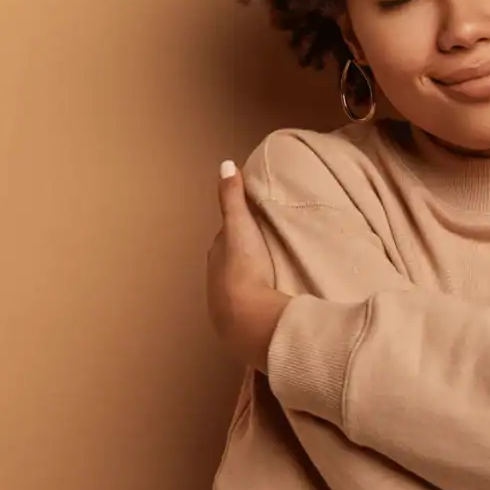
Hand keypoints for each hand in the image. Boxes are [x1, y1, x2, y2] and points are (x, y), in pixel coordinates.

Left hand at [206, 160, 289, 371]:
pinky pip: (251, 308)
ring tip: (272, 273)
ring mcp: (228, 305)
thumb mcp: (240, 226)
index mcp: (216, 256)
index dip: (237, 228)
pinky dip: (258, 302)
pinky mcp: (243, 325)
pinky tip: (271, 302)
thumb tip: (226, 164)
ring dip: (252, 280)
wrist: (247, 319)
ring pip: (240, 286)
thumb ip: (233, 198)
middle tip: (267, 247)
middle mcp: (217, 281)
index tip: (254, 221)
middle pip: (231, 262)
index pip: (225, 237)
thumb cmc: (243, 268)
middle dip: (245, 255)